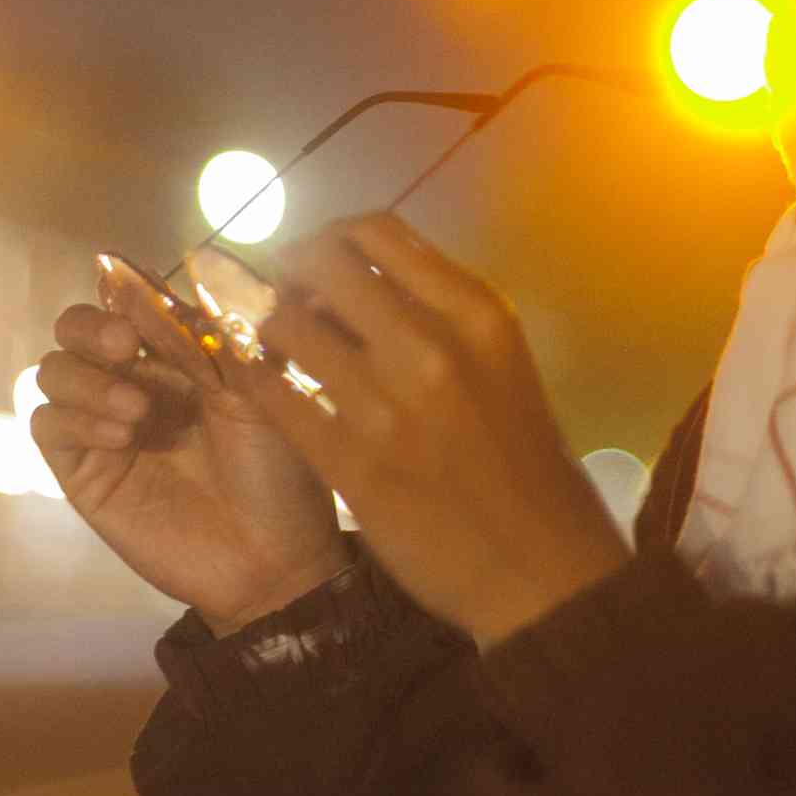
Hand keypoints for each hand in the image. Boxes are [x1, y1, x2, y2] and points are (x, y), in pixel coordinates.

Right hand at [33, 256, 348, 634]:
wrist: (274, 559)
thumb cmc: (280, 471)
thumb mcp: (256, 389)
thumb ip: (208, 335)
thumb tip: (165, 276)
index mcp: (182, 352)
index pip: (130, 298)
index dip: (124, 287)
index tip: (141, 300)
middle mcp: (138, 380)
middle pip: (75, 327)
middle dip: (88, 326)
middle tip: (123, 346)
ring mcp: (106, 426)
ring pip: (53, 371)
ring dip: (87, 379)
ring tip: (137, 413)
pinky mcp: (86, 473)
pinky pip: (49, 426)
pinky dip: (75, 419)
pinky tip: (122, 438)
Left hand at [233, 214, 629, 647]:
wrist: (538, 566)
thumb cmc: (522, 459)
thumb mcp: (499, 360)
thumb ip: (440, 311)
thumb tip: (364, 273)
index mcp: (476, 311)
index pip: (376, 230)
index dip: (332, 238)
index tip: (321, 265)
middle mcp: (430, 344)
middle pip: (320, 263)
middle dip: (291, 274)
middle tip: (288, 300)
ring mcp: (386, 405)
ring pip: (286, 324)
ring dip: (269, 327)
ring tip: (275, 347)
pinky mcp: (351, 463)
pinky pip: (274, 396)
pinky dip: (257, 380)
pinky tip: (262, 385)